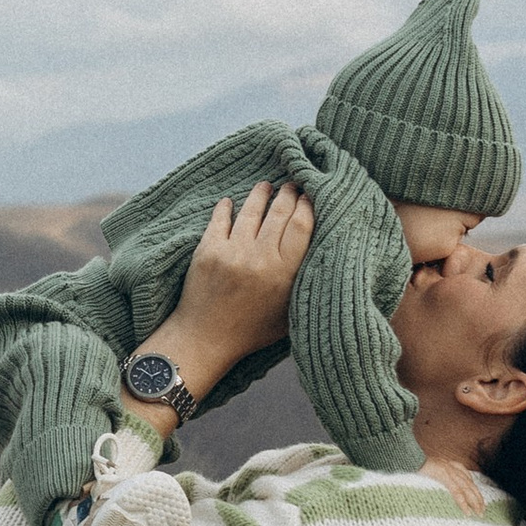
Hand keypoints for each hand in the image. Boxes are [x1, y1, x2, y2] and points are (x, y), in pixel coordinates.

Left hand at [149, 180, 315, 397]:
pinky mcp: (207, 250)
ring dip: (261, 194)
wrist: (206, 339)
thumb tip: (320, 252)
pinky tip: (230, 201)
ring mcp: (232, 252)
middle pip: (279, 212)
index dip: (307, 206)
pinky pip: (220, 219)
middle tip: (292, 185)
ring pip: (251, 210)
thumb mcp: (289, 313)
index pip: (302, 226)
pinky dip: (226, 208)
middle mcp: (260, 259)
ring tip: (266, 186)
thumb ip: (303, 283)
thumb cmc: (251, 331)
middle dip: (288, 194)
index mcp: (284, 274)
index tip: (310, 196)